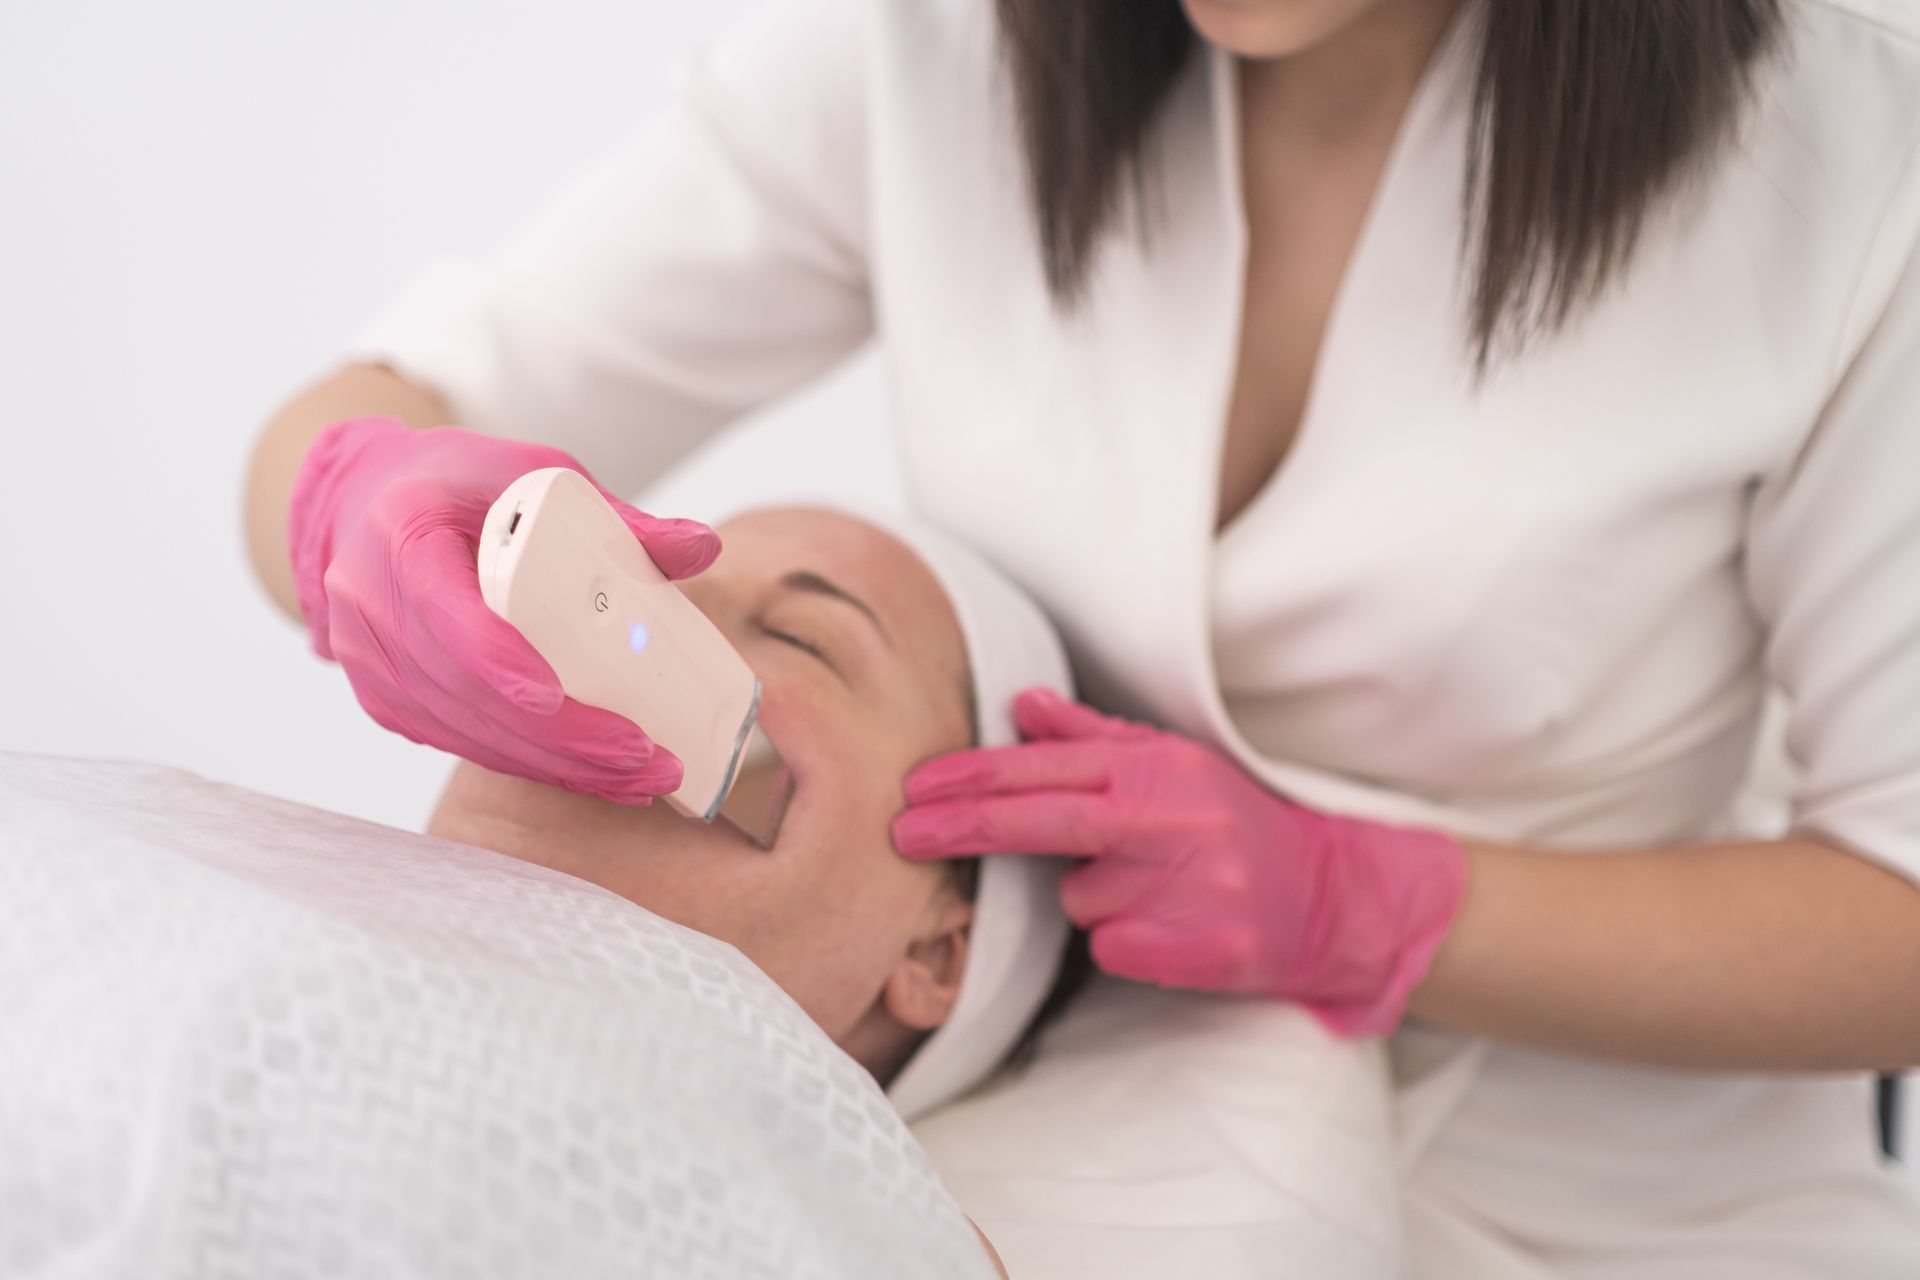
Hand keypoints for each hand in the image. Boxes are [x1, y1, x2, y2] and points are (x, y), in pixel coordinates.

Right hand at [288, 415, 719, 803]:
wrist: (369, 504)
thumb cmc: (461, 485)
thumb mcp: (534, 475)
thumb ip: (616, 517)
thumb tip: (703, 549)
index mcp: (401, 532)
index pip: (444, 610)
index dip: (496, 660)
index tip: (554, 697)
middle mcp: (370, 603)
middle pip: (466, 690)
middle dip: (558, 736)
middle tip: (643, 756)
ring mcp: (370, 662)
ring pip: (467, 732)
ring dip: (555, 765)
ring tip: (640, 777)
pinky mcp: (387, 702)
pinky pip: (462, 743)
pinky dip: (529, 765)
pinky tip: (593, 775)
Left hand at [891, 687, 1468, 1035]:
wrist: (1330, 896)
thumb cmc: (1233, 823)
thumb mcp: (1172, 763)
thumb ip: (1094, 737)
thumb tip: (1023, 702)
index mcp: (1158, 769)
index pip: (1046, 767)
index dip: (973, 777)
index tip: (914, 789)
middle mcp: (1174, 820)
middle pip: (1044, 821)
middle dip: (964, 826)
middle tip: (902, 834)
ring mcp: (1191, 886)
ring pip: (1078, 901)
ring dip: (1094, 899)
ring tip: (1153, 889)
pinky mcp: (1206, 950)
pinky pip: (1115, 950)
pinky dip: (1126, 943)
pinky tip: (1169, 927)